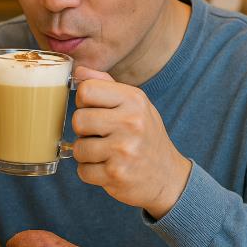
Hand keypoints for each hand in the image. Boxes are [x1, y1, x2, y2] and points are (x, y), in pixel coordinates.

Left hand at [71, 66, 191, 219]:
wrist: (168, 177)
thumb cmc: (144, 135)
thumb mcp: (134, 104)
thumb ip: (105, 84)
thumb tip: (78, 69)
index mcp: (133, 99)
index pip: (86, 90)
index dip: (84, 103)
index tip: (95, 111)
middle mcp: (131, 122)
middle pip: (78, 120)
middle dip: (83, 131)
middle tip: (101, 136)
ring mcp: (124, 149)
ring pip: (78, 148)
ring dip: (86, 154)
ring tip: (106, 153)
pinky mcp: (117, 174)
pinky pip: (82, 171)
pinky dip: (91, 172)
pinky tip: (108, 168)